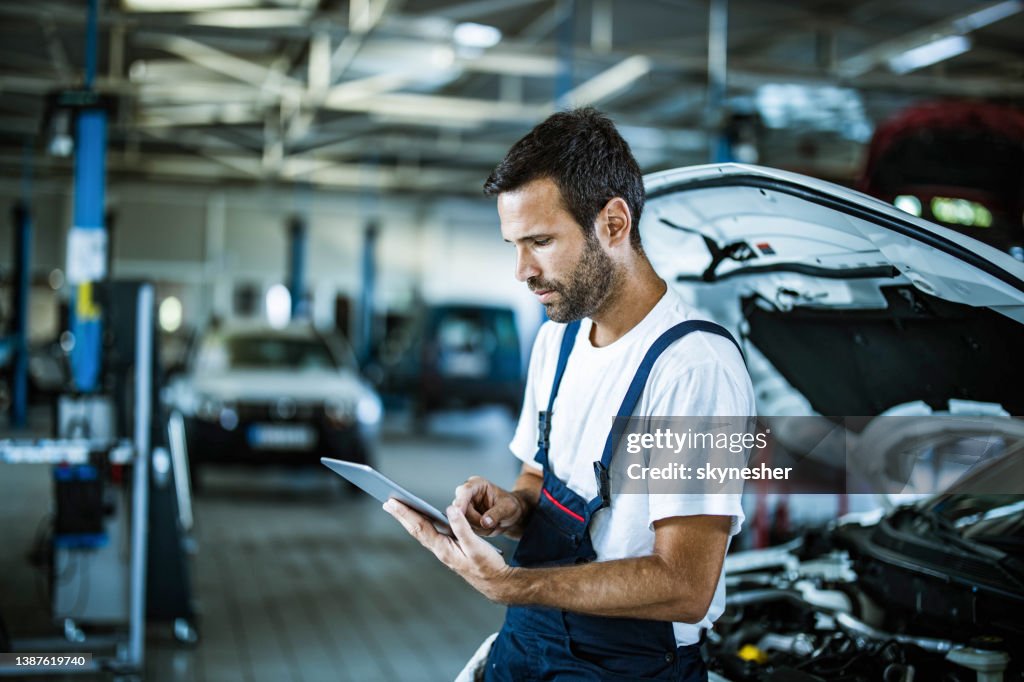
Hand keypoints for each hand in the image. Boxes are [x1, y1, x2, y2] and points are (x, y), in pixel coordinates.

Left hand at [383, 499, 516, 602]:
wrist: (495, 582)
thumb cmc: (487, 565)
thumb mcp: (476, 545)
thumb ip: (462, 527)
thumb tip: (450, 509)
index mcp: (444, 548)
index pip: (420, 527)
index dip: (406, 513)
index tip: (392, 502)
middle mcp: (440, 550)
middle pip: (416, 530)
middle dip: (402, 515)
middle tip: (387, 503)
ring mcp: (443, 550)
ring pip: (421, 532)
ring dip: (409, 519)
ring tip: (398, 508)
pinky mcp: (448, 550)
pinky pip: (430, 534)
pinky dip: (422, 523)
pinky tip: (420, 517)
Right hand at [453, 476, 527, 536]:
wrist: (510, 516)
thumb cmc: (510, 506)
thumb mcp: (508, 508)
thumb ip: (496, 514)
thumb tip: (484, 522)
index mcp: (477, 484)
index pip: (464, 491)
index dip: (460, 502)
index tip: (459, 512)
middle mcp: (467, 494)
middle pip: (460, 509)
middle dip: (475, 520)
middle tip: (491, 524)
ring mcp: (464, 507)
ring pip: (462, 521)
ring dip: (477, 527)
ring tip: (493, 524)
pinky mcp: (464, 519)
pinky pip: (465, 528)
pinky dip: (477, 531)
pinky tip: (488, 527)